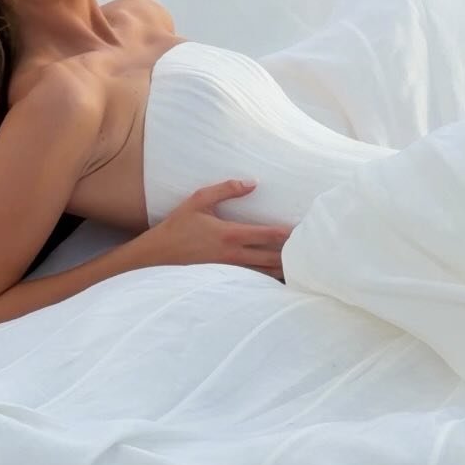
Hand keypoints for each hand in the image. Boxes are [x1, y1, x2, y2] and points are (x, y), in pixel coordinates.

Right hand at [147, 179, 292, 281]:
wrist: (155, 258)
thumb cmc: (177, 227)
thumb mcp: (198, 201)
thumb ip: (226, 190)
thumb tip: (252, 182)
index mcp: (230, 234)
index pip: (268, 235)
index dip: (288, 233)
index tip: (303, 229)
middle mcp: (233, 256)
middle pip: (273, 257)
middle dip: (291, 253)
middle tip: (309, 248)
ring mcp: (229, 272)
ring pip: (265, 273)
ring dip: (282, 268)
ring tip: (300, 263)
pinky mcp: (223, 281)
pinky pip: (252, 282)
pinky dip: (267, 280)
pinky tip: (278, 277)